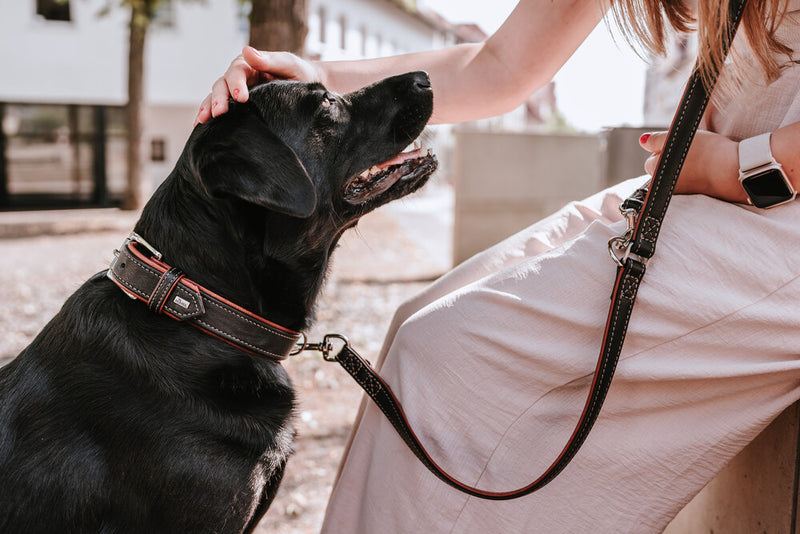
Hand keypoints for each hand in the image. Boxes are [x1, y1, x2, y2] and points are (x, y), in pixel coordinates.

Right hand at [194, 46, 322, 125]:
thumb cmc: (299, 74)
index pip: (236, 72)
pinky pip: (220, 110)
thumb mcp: (288, 64)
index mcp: (249, 65)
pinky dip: (209, 117)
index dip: (236, 84)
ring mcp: (236, 93)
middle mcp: (238, 78)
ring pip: (216, 97)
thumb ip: (270, 59)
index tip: (241, 98)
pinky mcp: (238, 108)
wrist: (308, 88)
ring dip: (208, 108)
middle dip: (218, 99)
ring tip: (203, 121)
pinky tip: (200, 127)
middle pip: (222, 85)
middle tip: (219, 113)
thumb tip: (247, 51)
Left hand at [639, 130, 747, 203]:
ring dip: (687, 169)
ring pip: (679, 177)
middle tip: (692, 151)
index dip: (664, 150)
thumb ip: (657, 140)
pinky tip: (708, 169)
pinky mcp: (699, 198)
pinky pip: (693, 184)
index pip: (652, 160)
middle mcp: (666, 187)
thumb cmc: (707, 152)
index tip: (678, 146)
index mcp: (656, 173)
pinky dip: (698, 177)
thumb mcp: (678, 137)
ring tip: (702, 160)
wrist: (734, 170)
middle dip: (672, 161)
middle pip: (664, 170)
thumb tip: (642, 140)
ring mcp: (683, 194)